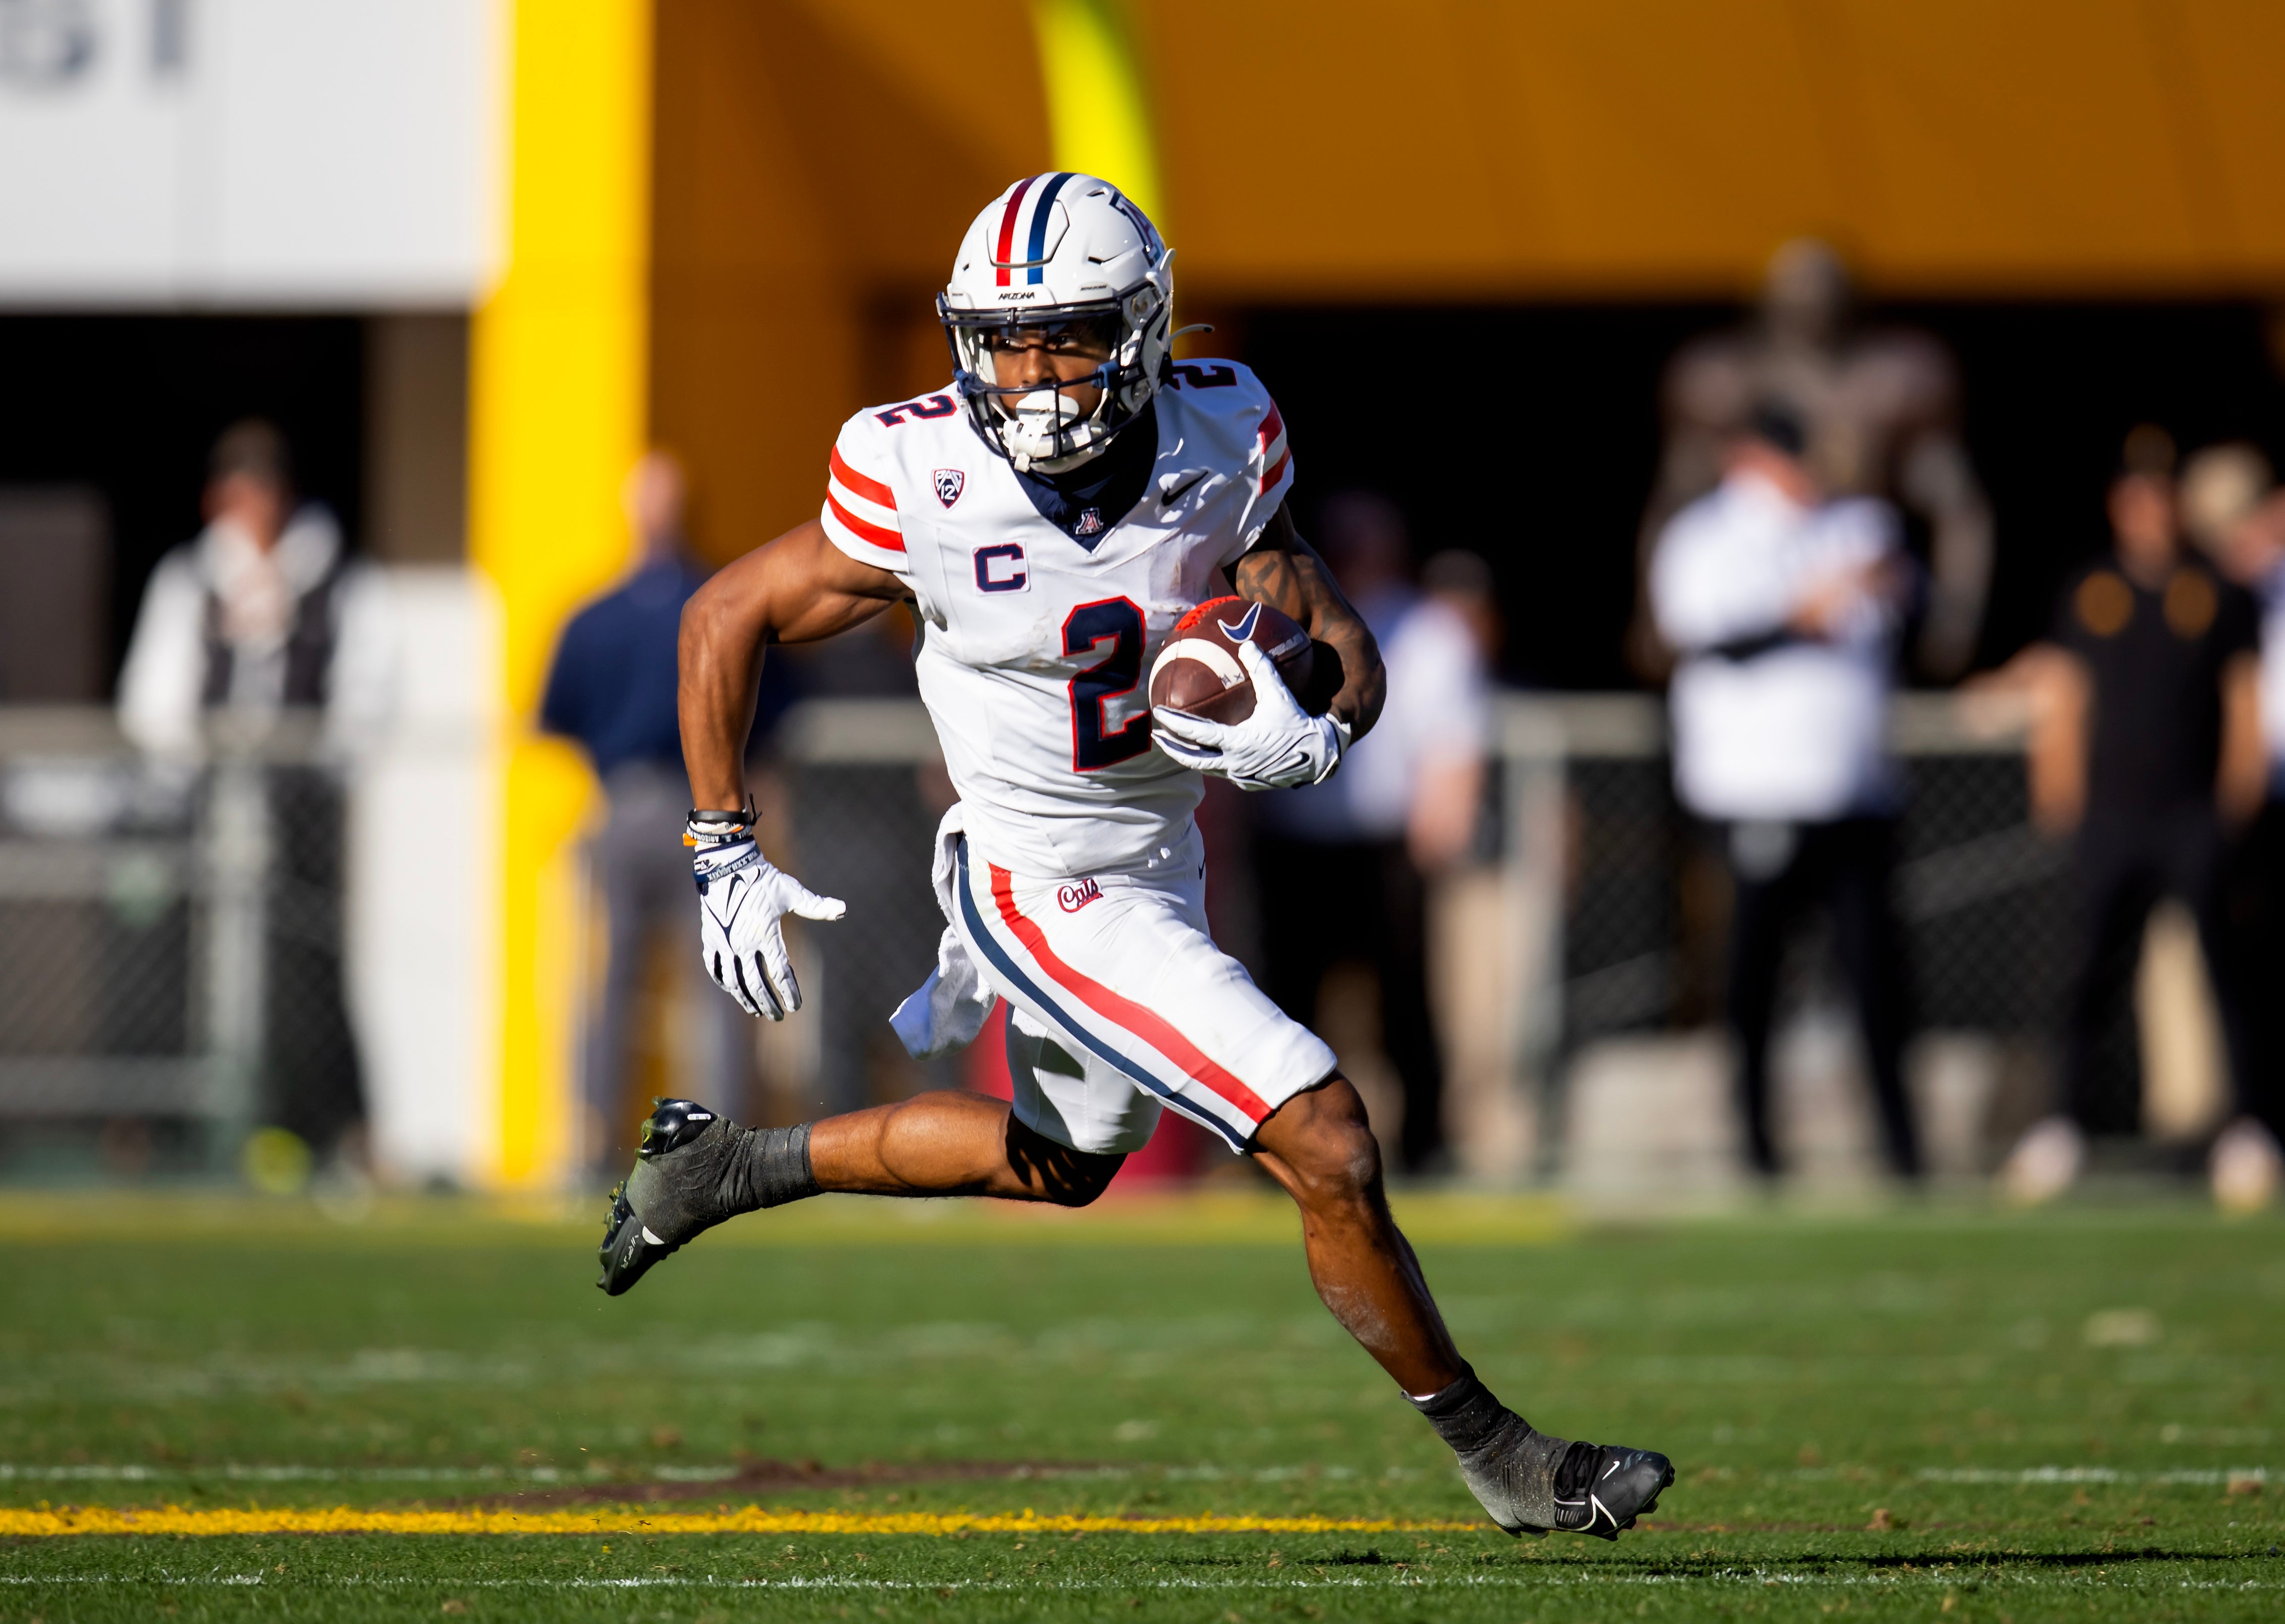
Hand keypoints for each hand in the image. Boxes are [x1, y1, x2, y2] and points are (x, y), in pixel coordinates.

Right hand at [692, 836, 845, 1018]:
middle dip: (769, 1004)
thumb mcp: (792, 892)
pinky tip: (733, 990)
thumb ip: (817, 906)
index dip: (789, 992)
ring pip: (734, 982)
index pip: (781, 973)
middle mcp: (743, 944)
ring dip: (746, 999)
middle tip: (779, 1016)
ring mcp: (724, 943)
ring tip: (756, 1011)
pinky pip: (715, 968)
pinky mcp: (711, 938)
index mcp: (766, 936)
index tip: (796, 1006)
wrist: (727, 864)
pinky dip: (724, 982)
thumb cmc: (763, 878)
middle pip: (757, 985)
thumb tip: (843, 909)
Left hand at [1152, 639, 1347, 790]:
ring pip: (1208, 769)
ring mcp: (1241, 777)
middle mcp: (1235, 764)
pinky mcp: (1249, 782)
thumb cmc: (1298, 724)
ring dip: (1190, 758)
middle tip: (1157, 736)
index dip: (1175, 724)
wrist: (1320, 756)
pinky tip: (1210, 752)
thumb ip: (1262, 669)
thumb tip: (1247, 644)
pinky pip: (1225, 772)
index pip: (1198, 734)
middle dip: (1172, 749)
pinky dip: (1212, 762)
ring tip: (1177, 746)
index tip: (1159, 714)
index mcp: (1238, 743)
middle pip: (1193, 760)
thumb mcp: (1280, 695)